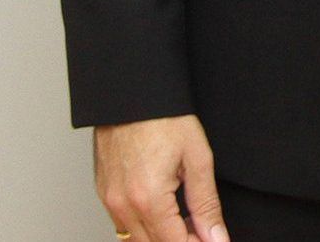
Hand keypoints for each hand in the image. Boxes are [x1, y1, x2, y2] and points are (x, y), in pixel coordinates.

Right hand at [94, 115, 229, 241]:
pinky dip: (145, 226)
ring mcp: (109, 200)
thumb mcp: (198, 158)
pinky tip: (165, 211)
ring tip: (186, 219)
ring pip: (135, 240)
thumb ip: (206, 204)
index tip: (213, 240)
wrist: (132, 93)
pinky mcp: (103, 193)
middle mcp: (122, 205)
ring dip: (162, 236)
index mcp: (148, 198)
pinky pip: (123, 224)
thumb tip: (216, 237)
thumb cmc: (165, 117)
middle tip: (202, 230)